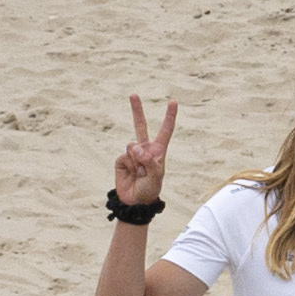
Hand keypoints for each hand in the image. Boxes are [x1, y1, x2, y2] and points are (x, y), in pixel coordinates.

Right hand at [112, 95, 178, 209]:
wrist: (134, 201)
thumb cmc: (150, 189)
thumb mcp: (156, 177)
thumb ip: (150, 161)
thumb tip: (136, 146)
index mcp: (159, 151)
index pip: (165, 130)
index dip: (169, 116)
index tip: (172, 101)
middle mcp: (145, 149)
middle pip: (140, 126)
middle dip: (136, 110)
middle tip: (133, 94)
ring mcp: (132, 153)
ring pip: (133, 146)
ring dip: (138, 161)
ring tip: (141, 173)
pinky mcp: (121, 158)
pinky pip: (126, 156)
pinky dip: (130, 165)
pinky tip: (132, 174)